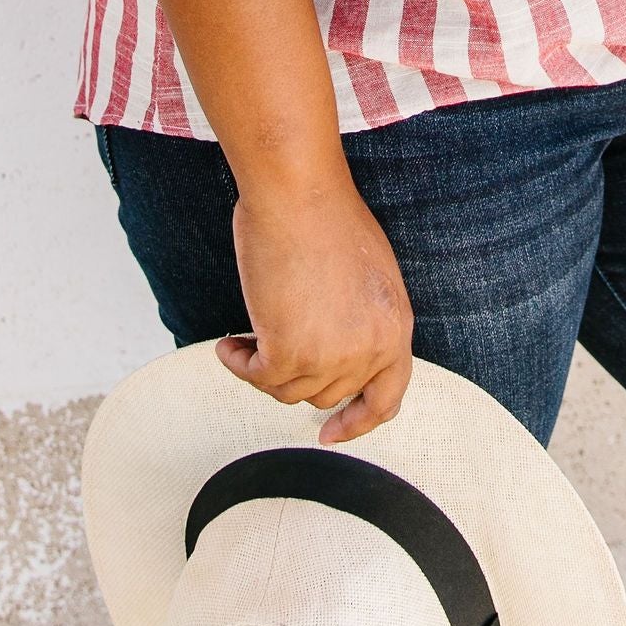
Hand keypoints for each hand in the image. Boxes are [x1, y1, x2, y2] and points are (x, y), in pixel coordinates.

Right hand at [221, 167, 415, 442]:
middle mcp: (371, 349)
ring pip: (289, 391)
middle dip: (298, 375)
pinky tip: (228, 345)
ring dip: (262, 369)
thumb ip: (360, 317)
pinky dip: (238, 363)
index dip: (358, 422)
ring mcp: (333, 356)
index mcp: (396, 326)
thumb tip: (330, 343)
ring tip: (244, 338)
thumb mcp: (367, 274)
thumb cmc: (326, 215)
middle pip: (327, 394)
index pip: (386, 398)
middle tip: (270, 349)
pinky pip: (257, 378)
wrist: (300, 193)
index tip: (331, 432)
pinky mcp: (290, 353)